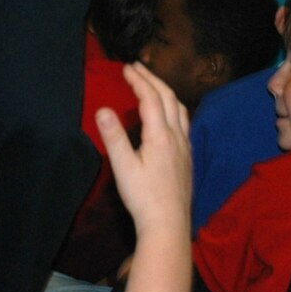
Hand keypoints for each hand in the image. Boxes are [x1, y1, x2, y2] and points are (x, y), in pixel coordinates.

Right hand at [98, 63, 191, 239]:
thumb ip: (113, 138)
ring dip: (166, 91)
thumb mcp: (123, 168)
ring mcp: (186, 146)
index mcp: (160, 135)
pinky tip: (169, 116)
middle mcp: (177, 136)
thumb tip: (102, 109)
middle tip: (137, 68)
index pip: (151, 98)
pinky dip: (174, 108)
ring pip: (180, 109)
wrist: (169, 224)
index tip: (126, 67)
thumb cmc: (143, 197)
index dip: (139, 80)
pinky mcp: (188, 157)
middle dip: (153, 79)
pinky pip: (184, 122)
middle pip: (168, 98)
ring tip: (153, 84)